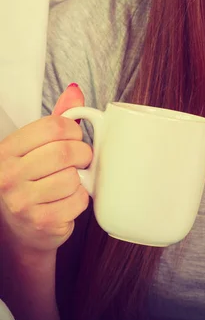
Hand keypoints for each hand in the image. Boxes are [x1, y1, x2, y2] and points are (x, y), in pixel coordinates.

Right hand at [0, 85, 91, 255]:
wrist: (22, 228)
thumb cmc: (33, 179)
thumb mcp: (38, 145)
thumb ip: (57, 118)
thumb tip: (75, 90)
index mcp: (7, 150)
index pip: (53, 126)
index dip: (73, 130)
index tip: (74, 138)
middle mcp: (9, 175)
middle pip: (65, 151)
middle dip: (82, 154)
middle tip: (79, 160)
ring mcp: (23, 201)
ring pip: (73, 177)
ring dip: (80, 178)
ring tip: (71, 180)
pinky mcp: (42, 222)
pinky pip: (78, 200)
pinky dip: (81, 198)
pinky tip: (68, 200)